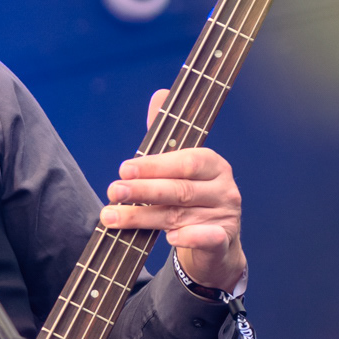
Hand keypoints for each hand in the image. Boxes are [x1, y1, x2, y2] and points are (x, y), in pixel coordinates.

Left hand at [100, 88, 246, 294]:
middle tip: (112, 192)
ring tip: (112, 218)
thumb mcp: (178, 168)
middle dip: (142, 191)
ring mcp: (226, 215)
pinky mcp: (224, 241)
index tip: (123, 169)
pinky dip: (185, 238)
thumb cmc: (189, 200)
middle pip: (179, 189)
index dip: (153, 165)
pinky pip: (204, 238)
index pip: (184, 161)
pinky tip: (166, 238)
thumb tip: (159, 93)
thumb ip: (165, 138)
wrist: (214, 245)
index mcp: (213, 164)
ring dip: (143, 217)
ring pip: (180, 216)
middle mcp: (224, 187)